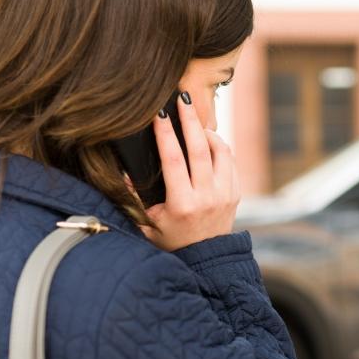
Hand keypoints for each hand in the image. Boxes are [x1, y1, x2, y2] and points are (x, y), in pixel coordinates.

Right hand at [139, 93, 239, 250]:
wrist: (207, 259)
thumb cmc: (171, 240)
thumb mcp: (148, 224)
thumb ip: (134, 199)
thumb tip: (123, 172)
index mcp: (182, 204)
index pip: (173, 160)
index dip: (165, 134)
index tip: (159, 114)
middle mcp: (207, 196)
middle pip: (200, 148)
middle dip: (190, 120)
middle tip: (182, 98)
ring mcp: (225, 193)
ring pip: (220, 150)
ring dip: (206, 131)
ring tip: (193, 120)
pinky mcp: (235, 191)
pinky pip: (229, 159)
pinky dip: (218, 145)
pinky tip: (207, 138)